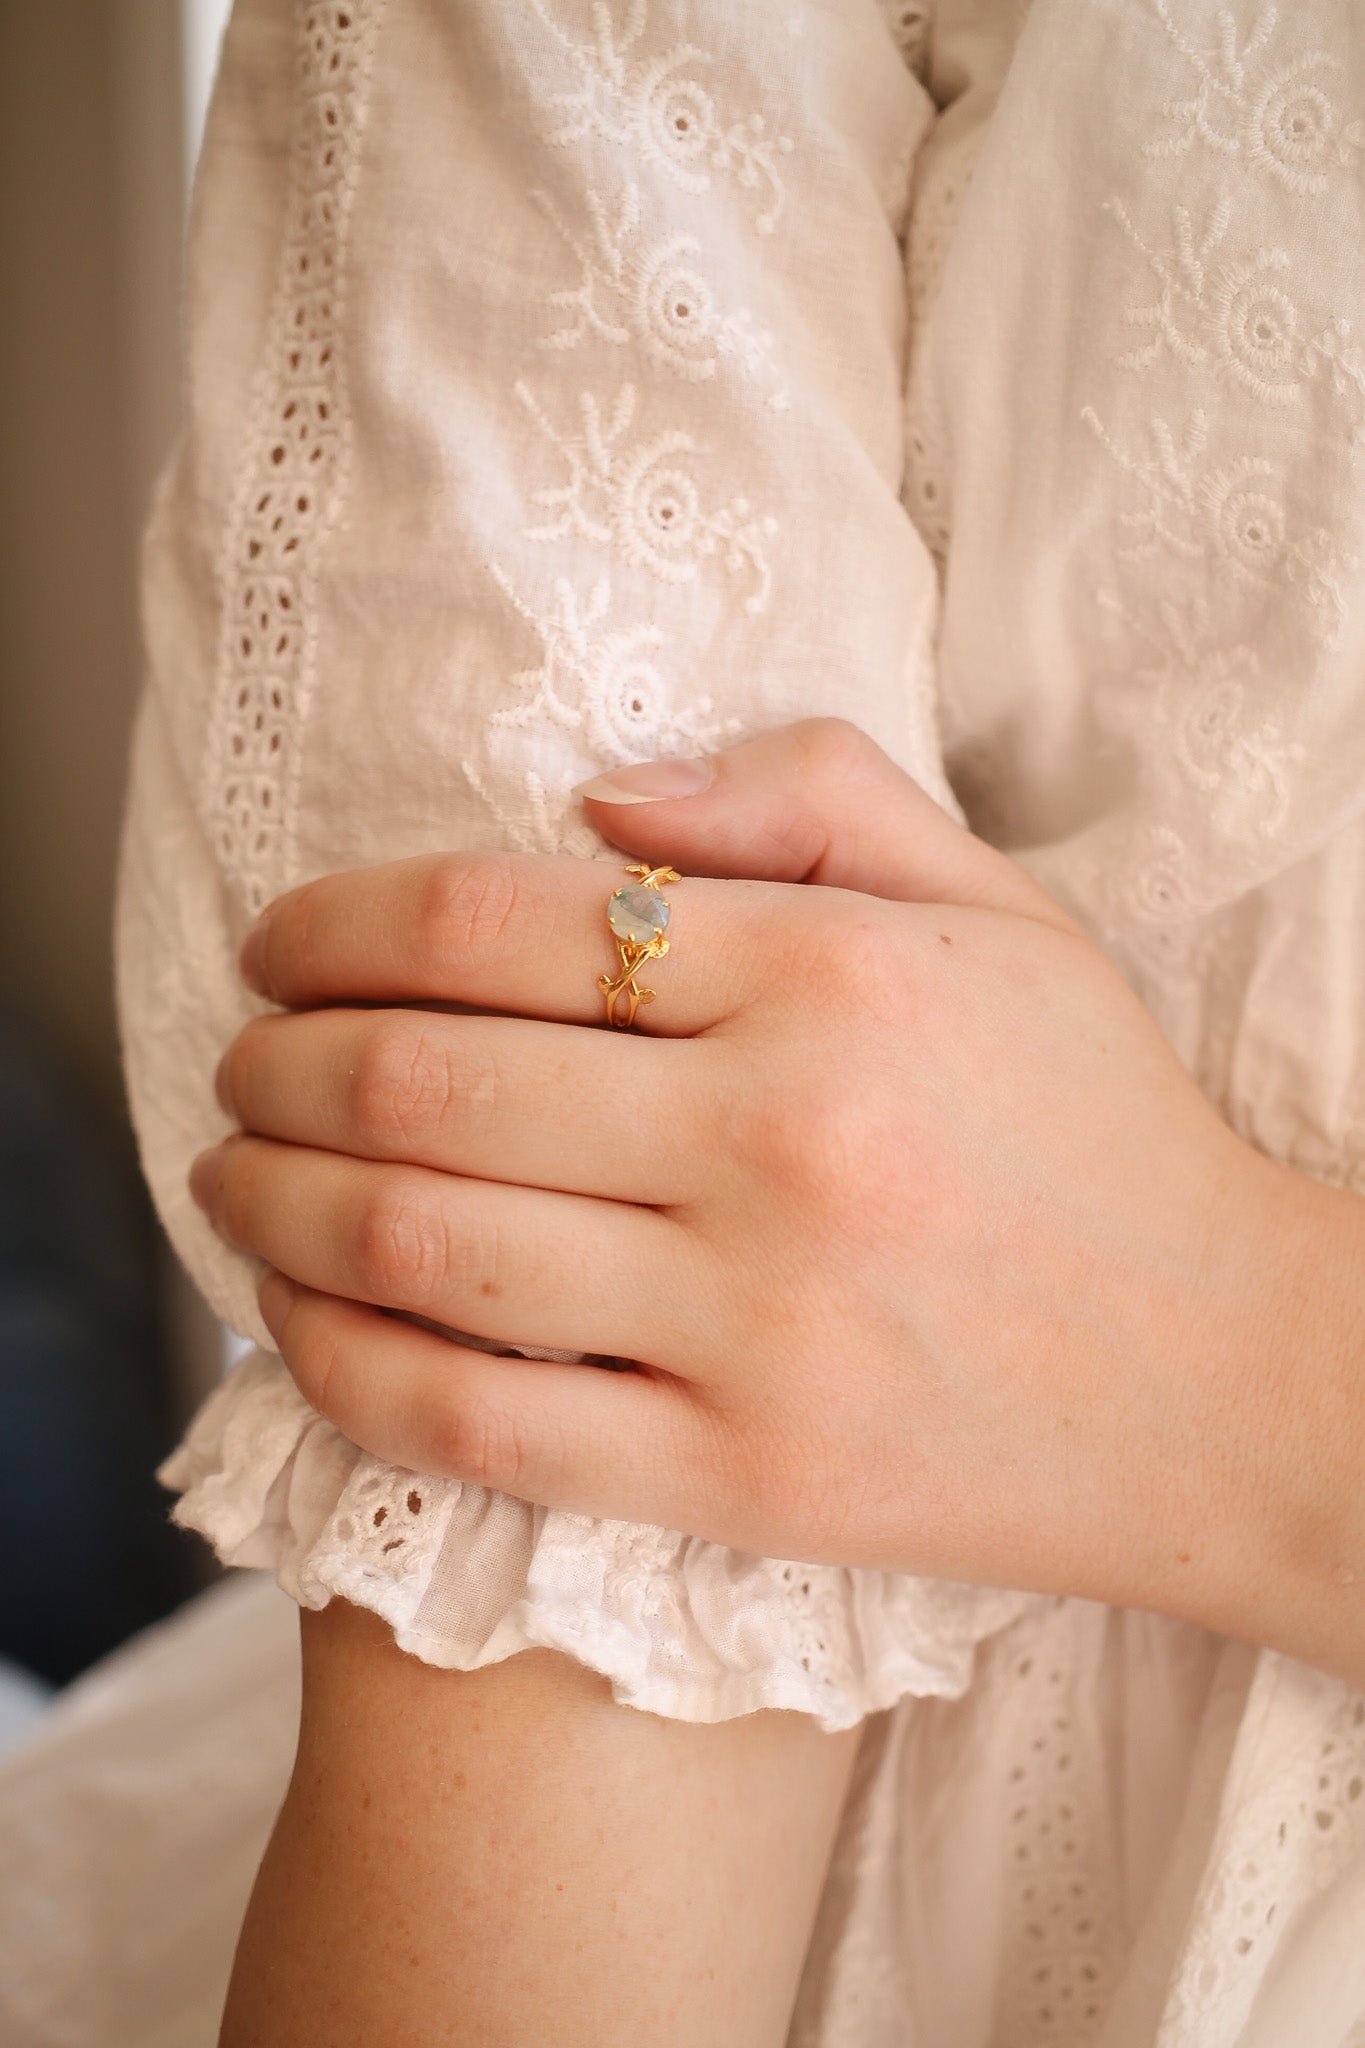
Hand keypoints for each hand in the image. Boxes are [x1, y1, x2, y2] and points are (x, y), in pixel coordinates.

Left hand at [191, 721, 1364, 1674]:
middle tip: (236, 1055)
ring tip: (228, 1171)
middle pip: (422, 1076)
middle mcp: (780, 1141)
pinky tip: (295, 1314)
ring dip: (268, 1197)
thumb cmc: (1095, 1129)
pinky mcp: (739, 1480)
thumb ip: (810, 792)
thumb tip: (594, 800)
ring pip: (416, 1243)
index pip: (499, 918)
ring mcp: (753, 1325)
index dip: (338, 921)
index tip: (280, 943)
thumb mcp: (999, 907)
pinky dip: (340, 1361)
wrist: (1227, 1382)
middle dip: (272, 1057)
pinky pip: (474, 1420)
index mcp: (831, 975)